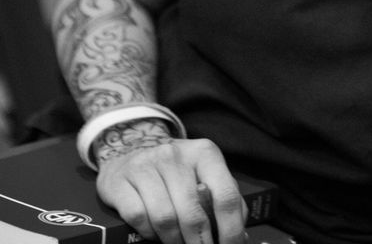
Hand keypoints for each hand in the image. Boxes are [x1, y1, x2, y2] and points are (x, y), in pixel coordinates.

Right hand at [96, 134, 247, 243]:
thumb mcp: (204, 172)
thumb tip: (240, 233)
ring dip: (174, 241)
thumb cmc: (175, 169)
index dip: (231, 229)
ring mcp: (145, 166)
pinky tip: (155, 235)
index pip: (226, 195)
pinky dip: (149, 234)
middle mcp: (175, 155)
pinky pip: (139, 218)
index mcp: (205, 153)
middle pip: (193, 212)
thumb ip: (223, 197)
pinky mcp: (119, 181)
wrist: (129, 149)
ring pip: (165, 218)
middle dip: (200, 241)